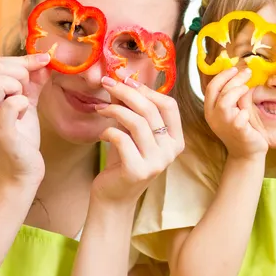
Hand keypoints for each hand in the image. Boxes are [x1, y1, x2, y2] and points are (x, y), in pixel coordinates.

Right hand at [0, 53, 51, 186]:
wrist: (21, 170)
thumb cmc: (22, 136)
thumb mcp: (27, 102)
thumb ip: (33, 81)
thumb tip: (44, 60)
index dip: (24, 59)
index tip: (45, 60)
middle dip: (21, 73)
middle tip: (27, 93)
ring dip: (19, 88)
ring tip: (22, 105)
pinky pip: (12, 104)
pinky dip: (23, 105)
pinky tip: (23, 118)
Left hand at [91, 76, 184, 205]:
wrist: (113, 196)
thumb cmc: (123, 160)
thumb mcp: (129, 131)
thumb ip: (128, 107)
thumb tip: (119, 79)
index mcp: (175, 140)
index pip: (169, 105)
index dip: (147, 89)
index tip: (125, 79)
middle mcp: (170, 151)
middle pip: (151, 110)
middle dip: (126, 92)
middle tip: (107, 82)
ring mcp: (157, 162)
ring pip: (137, 123)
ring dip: (114, 110)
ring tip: (100, 109)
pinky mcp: (138, 171)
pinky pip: (122, 140)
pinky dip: (108, 131)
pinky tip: (102, 135)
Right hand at [204, 67, 267, 159]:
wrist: (247, 153)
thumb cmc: (241, 130)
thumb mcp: (234, 110)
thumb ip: (233, 97)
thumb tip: (240, 76)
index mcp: (210, 110)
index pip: (211, 88)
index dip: (223, 75)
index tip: (235, 68)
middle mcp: (213, 117)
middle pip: (220, 91)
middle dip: (234, 78)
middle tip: (247, 72)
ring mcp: (224, 125)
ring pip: (225, 101)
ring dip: (237, 91)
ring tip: (247, 89)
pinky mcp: (237, 131)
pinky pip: (240, 116)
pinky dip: (245, 111)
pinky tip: (248, 114)